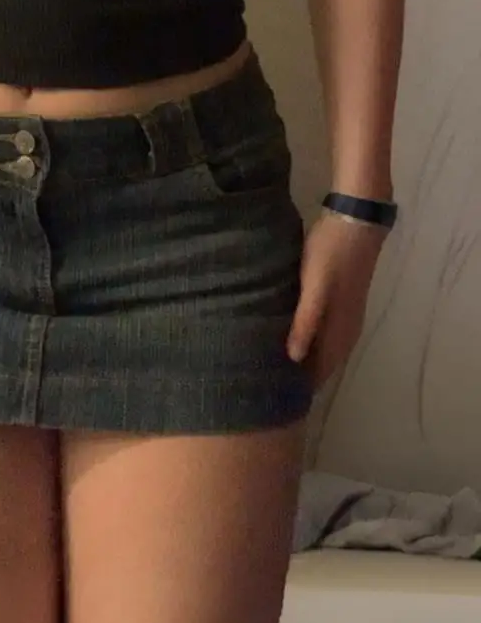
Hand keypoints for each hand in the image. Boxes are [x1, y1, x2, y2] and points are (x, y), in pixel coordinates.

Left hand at [287, 211, 386, 388]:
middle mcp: (347, 330)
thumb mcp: (314, 286)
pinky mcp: (343, 301)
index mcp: (340, 330)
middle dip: (300, 378)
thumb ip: (306, 321)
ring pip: (326, 350)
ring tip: (275, 369)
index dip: (301, 388)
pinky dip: (311, 343)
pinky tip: (294, 338)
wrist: (356, 221)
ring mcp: (348, 316)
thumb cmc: (331, 253)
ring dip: (306, 361)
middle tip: (266, 387)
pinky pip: (326, 334)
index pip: (320, 372)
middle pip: (324, 365)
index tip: (272, 400)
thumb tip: (294, 359)